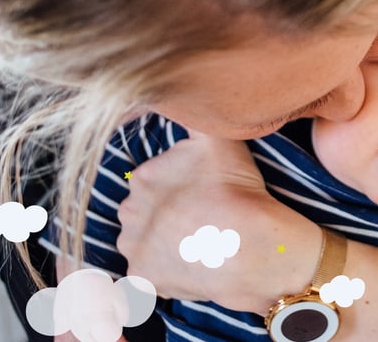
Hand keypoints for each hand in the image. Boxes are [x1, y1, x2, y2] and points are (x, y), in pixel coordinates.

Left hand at [116, 130, 320, 313]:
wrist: (248, 244)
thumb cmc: (235, 190)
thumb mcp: (217, 138)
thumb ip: (194, 117)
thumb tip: (175, 99)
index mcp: (142, 177)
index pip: (154, 180)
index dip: (180, 187)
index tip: (202, 194)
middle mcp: (129, 212)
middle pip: (145, 211)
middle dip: (166, 214)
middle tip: (201, 217)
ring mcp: (134, 248)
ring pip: (144, 242)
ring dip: (163, 242)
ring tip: (197, 242)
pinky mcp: (143, 279)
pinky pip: (147, 275)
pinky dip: (165, 271)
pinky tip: (190, 264)